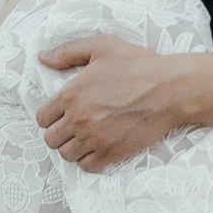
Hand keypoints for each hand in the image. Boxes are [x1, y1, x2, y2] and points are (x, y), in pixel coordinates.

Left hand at [36, 39, 189, 169]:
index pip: (42, 117)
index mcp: (71, 94)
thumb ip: (67, 52)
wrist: (170, 89)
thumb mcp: (101, 47)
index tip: (61, 113)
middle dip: (59, 132)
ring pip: (66, 155)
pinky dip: (87, 159)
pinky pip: (86, 166)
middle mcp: (78, 119)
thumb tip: (42, 58)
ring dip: (72, 147)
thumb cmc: (137, 65)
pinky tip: (96, 147)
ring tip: (83, 137)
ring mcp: (95, 138)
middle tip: (72, 125)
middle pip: (51, 139)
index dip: (50, 115)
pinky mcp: (112, 152)